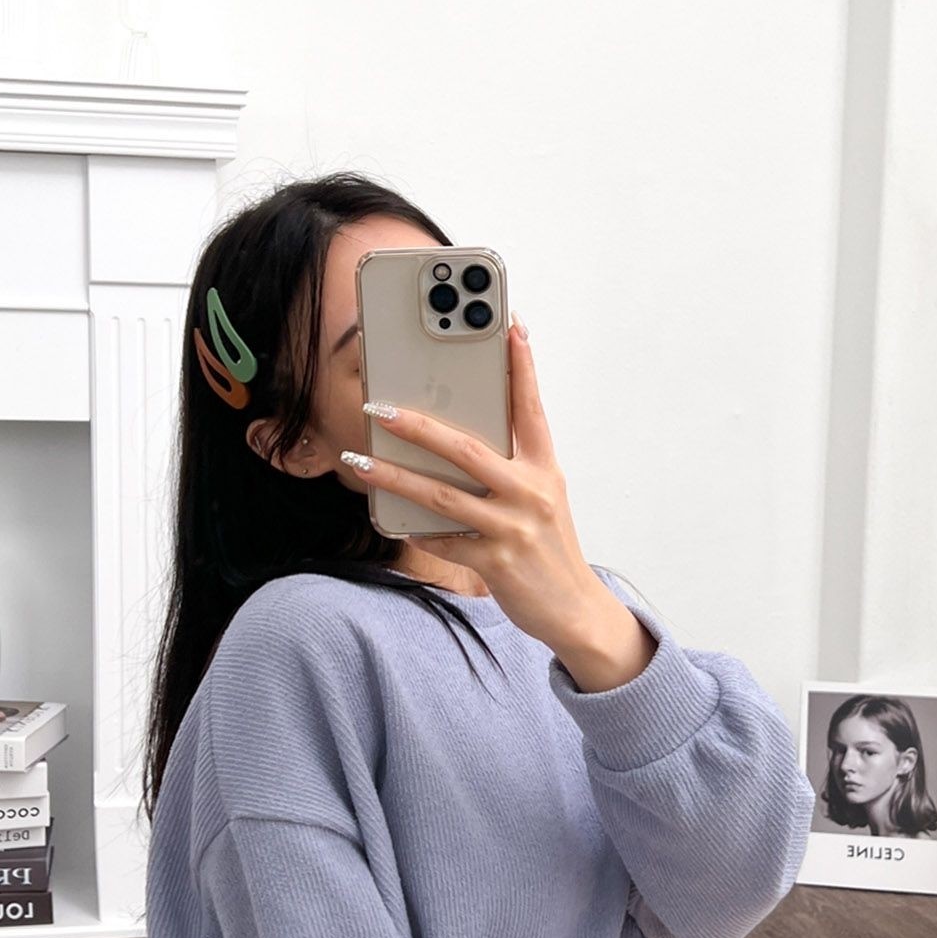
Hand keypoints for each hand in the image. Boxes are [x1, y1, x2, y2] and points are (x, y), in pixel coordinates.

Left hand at [347, 317, 603, 644]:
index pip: (531, 408)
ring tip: (361, 462)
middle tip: (379, 409)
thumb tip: (458, 444)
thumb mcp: (543, 501)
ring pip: (443, 495)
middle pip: (467, 449)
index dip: (521, 367)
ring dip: (395, 477)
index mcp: (544, 470)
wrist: (576, 610)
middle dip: (418, 426)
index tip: (509, 327)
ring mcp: (513, 529)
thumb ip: (511, 470)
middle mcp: (531, 493)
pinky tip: (392, 519)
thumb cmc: (551, 551)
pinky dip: (417, 530)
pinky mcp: (497, 563)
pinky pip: (445, 541)